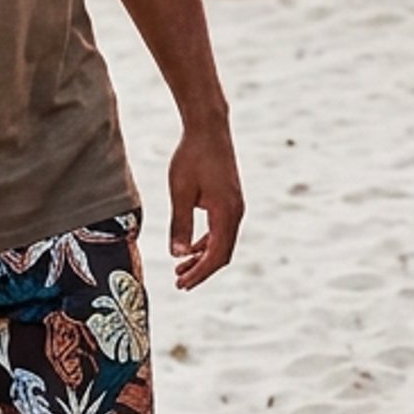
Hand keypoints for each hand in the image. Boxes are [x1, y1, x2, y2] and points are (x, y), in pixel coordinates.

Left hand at [168, 118, 242, 288]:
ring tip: (180, 268)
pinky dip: (207, 242)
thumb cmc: (192, 158)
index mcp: (226, 213)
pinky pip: (222, 229)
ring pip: (222, 242)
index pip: (216, 255)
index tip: (181, 284)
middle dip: (201, 270)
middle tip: (179, 282)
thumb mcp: (180, 193)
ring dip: (203, 257)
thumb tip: (178, 255)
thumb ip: (180, 225)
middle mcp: (236, 212)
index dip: (199, 273)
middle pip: (222, 253)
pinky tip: (190, 246)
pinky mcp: (230, 199)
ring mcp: (235, 206)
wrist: (209, 129)